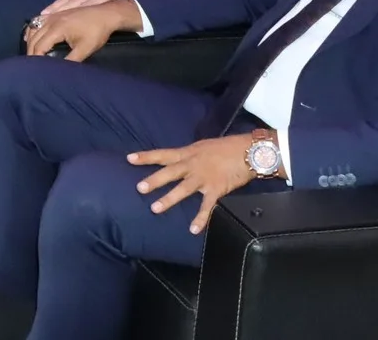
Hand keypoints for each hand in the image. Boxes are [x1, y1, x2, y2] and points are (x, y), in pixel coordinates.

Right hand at [22, 0, 140, 60]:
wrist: (105, 14)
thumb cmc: (96, 32)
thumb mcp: (85, 49)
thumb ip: (70, 60)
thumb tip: (59, 71)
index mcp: (56, 29)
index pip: (39, 46)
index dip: (35, 59)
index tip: (34, 70)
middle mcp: (50, 20)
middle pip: (33, 38)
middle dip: (30, 52)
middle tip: (31, 66)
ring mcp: (52, 15)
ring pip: (32, 29)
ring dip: (30, 42)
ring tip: (32, 55)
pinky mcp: (55, 14)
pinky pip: (36, 22)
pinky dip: (32, 31)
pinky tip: (33, 38)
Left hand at [130, 134, 263, 233]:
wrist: (249, 151)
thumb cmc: (227, 148)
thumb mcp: (203, 147)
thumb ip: (190, 156)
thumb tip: (180, 161)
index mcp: (188, 154)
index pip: (163, 154)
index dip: (146, 156)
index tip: (129, 159)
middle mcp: (193, 165)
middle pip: (169, 172)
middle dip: (154, 180)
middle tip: (139, 188)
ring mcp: (204, 177)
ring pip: (183, 189)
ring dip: (169, 199)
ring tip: (154, 209)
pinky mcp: (217, 188)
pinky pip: (207, 206)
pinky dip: (200, 218)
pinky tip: (193, 229)